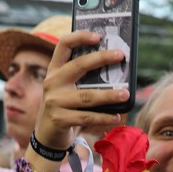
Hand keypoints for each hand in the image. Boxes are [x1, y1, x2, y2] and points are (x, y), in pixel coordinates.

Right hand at [34, 30, 129, 149]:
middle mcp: (52, 82)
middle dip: (101, 58)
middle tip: (120, 56)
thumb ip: (82, 78)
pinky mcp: (59, 119)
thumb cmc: (65, 107)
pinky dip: (104, 117)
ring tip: (126, 94)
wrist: (47, 135)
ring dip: (109, 95)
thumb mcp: (67, 88)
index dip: (80, 37)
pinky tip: (116, 116)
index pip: (64, 45)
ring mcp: (54, 101)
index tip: (98, 36)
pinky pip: (86, 117)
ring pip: (87, 96)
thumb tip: (116, 70)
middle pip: (79, 65)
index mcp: (55, 70)